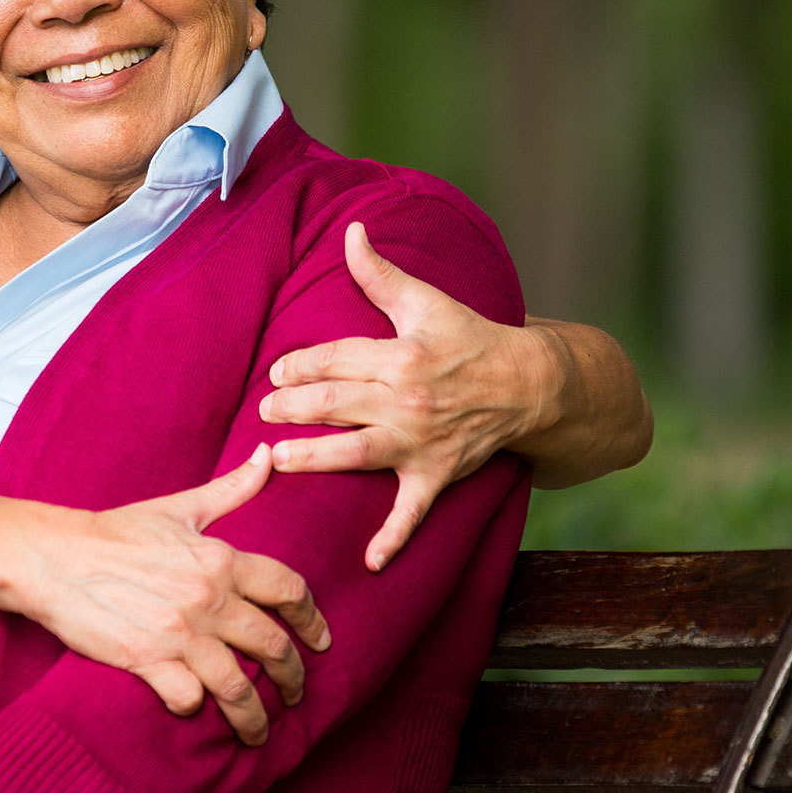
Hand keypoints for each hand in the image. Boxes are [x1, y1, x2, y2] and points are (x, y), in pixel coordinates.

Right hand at [0, 445, 330, 746]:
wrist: (54, 557)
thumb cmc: (115, 532)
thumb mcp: (180, 508)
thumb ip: (231, 489)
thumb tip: (268, 456)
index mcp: (221, 559)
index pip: (289, 590)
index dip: (313, 619)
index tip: (321, 641)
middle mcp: (208, 598)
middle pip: (272, 646)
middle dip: (292, 677)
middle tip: (297, 693)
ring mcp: (179, 632)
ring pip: (237, 685)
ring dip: (254, 715)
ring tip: (260, 729)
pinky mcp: (147, 660)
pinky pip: (188, 697)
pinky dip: (196, 708)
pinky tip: (196, 708)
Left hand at [259, 221, 565, 570]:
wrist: (528, 385)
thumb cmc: (470, 339)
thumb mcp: (427, 302)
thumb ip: (380, 273)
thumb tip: (351, 231)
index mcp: (402, 356)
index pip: (339, 359)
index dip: (303, 365)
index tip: (276, 373)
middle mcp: (408, 401)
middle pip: (339, 403)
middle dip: (296, 407)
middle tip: (264, 411)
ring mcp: (421, 442)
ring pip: (358, 453)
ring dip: (316, 458)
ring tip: (278, 458)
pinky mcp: (436, 474)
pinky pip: (412, 512)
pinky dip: (393, 538)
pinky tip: (369, 562)